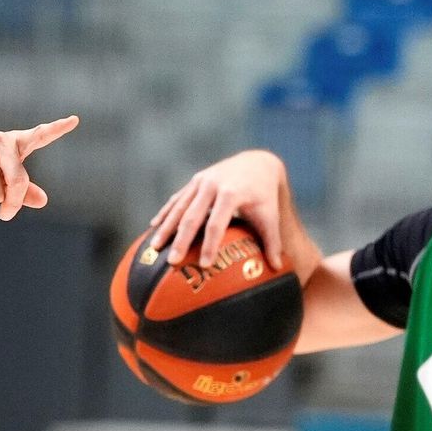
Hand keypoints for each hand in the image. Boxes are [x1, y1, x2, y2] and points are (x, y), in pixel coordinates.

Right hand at [0, 115, 79, 220]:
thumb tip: (44, 201)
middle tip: (6, 215)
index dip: (56, 129)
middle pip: (19, 181)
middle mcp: (1, 141)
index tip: (75, 120)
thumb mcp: (3, 183)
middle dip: (13, 203)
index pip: (39, 136)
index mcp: (14, 144)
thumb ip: (24, 191)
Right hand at [149, 149, 288, 269]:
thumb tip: (277, 267)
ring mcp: (201, 181)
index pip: (217, 224)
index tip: (205, 265)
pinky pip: (177, 199)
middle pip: (192, 216)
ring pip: (179, 207)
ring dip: (166, 228)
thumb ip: (272, 241)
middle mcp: (212, 184)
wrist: (256, 163)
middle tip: (172, 262)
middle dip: (181, 240)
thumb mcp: (270, 215)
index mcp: (231, 193)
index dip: (210, 245)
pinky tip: (153, 228)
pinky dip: (165, 213)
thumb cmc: (264, 195)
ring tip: (155, 248)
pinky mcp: (194, 181)